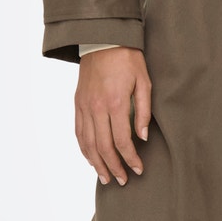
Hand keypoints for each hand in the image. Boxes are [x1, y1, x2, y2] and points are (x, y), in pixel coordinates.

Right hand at [76, 47, 150, 185]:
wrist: (102, 40)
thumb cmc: (128, 59)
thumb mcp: (144, 82)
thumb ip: (144, 111)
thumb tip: (142, 137)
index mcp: (116, 103)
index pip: (122, 141)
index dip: (130, 159)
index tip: (138, 169)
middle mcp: (97, 108)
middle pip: (103, 147)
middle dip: (113, 167)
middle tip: (122, 180)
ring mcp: (84, 106)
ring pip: (88, 143)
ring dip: (96, 163)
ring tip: (105, 178)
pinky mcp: (78, 104)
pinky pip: (79, 132)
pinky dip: (84, 149)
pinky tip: (91, 159)